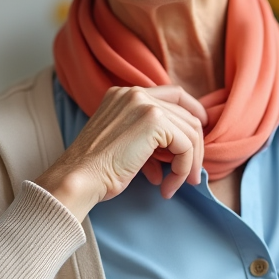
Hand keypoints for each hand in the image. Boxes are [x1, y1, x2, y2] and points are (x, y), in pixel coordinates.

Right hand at [35, 85, 207, 219]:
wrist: (79, 178)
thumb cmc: (96, 169)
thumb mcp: (124, 142)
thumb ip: (149, 136)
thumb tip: (182, 149)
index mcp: (124, 94)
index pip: (173, 94)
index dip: (192, 111)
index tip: (199, 134)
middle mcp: (135, 93)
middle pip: (185, 114)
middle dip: (193, 148)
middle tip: (189, 176)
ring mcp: (145, 104)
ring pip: (190, 131)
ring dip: (188, 163)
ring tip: (177, 184)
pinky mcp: (154, 121)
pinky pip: (185, 145)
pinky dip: (182, 168)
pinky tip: (167, 186)